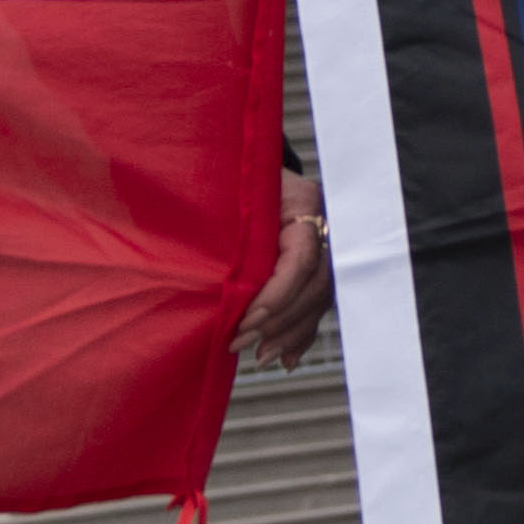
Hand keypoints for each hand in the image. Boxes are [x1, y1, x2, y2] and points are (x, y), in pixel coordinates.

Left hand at [233, 172, 332, 369]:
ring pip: (320, 297)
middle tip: (242, 340)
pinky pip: (318, 303)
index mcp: (304, 202)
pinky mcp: (317, 264)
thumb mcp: (228, 192)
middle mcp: (322, 225)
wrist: (245, 164)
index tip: (246, 318)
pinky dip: (302, 334)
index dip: (278, 294)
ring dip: (290, 333)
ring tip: (260, 356)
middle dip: (280, 320)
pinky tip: (287, 359)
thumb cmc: (230, 177)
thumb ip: (223, 223)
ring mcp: (326, 244)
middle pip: (316, 284)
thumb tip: (197, 265)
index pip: (302, 259)